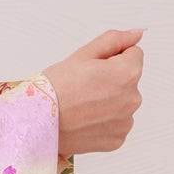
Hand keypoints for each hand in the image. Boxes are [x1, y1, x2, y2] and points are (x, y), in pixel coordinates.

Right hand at [41, 31, 143, 155]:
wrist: (36, 123)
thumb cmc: (55, 88)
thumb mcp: (83, 54)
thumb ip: (115, 40)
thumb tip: (137, 34)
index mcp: (128, 73)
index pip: (133, 55)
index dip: (111, 58)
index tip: (92, 69)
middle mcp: (133, 98)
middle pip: (129, 81)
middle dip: (112, 80)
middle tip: (83, 88)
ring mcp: (126, 121)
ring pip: (122, 103)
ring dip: (108, 102)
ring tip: (82, 106)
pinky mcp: (117, 139)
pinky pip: (116, 124)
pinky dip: (103, 122)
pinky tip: (85, 120)